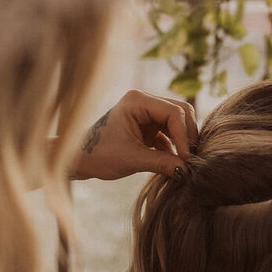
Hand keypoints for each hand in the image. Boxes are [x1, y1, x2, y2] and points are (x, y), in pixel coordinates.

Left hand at [68, 90, 197, 180]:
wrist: (81, 159)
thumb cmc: (100, 155)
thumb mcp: (132, 160)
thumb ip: (162, 163)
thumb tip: (187, 170)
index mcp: (137, 100)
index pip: (173, 112)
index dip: (184, 135)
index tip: (187, 158)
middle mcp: (145, 101)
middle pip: (180, 112)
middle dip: (187, 135)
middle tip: (191, 160)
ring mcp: (148, 113)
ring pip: (178, 122)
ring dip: (183, 141)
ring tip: (185, 162)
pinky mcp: (149, 126)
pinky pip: (171, 133)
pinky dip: (175, 147)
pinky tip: (175, 163)